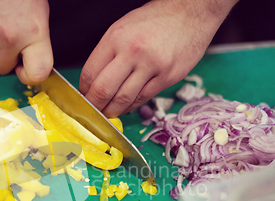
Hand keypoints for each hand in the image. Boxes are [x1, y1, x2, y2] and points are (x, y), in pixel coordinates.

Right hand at [0, 0, 52, 84]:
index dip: (31, 75)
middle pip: (1, 68)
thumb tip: (32, 58)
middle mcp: (8, 37)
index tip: (26, 69)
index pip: (38, 73)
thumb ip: (35, 36)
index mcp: (34, 31)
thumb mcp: (36, 9)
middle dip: (3, 56)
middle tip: (6, 32)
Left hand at [79, 0, 237, 117]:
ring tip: (108, 114)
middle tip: (93, 114)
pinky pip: (143, 98)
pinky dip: (131, 106)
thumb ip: (108, 53)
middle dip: (95, 107)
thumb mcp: (123, 28)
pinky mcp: (167, 77)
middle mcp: (132, 52)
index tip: (84, 98)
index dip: (83, 91)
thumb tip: (94, 81)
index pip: (90, 73)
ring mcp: (151, 66)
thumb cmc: (155, 20)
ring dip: (113, 111)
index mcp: (116, 38)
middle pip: (103, 90)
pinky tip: (127, 107)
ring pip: (123, 99)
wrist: (191, 12)